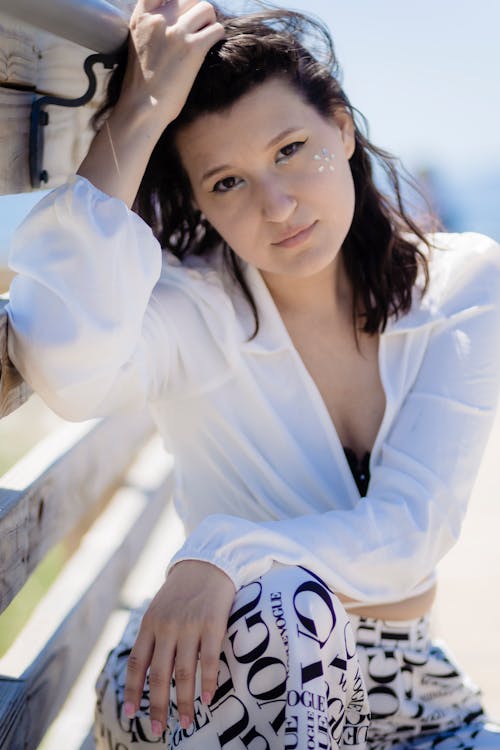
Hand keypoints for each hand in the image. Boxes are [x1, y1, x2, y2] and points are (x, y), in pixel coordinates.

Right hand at [118, 0, 224, 129]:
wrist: (142, 107)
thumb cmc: (142, 83)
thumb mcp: (138, 44)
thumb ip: (151, 26)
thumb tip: (174, 19)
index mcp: (142, 17)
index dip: (178, 0)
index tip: (184, 13)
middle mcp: (159, 19)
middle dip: (197, 12)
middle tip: (199, 29)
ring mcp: (176, 32)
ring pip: (206, 8)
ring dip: (210, 21)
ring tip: (206, 37)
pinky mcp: (193, 48)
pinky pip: (216, 29)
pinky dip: (218, 36)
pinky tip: (212, 47)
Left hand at [123, 559, 235, 735]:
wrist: (209, 562)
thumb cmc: (184, 590)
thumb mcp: (160, 608)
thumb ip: (154, 635)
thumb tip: (146, 670)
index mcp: (149, 623)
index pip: (137, 663)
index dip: (132, 690)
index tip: (131, 714)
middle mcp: (166, 626)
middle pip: (158, 674)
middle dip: (157, 706)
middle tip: (158, 730)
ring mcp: (189, 625)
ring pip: (183, 672)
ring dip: (183, 701)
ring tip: (186, 722)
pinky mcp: (212, 623)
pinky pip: (208, 659)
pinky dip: (208, 682)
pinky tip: (209, 698)